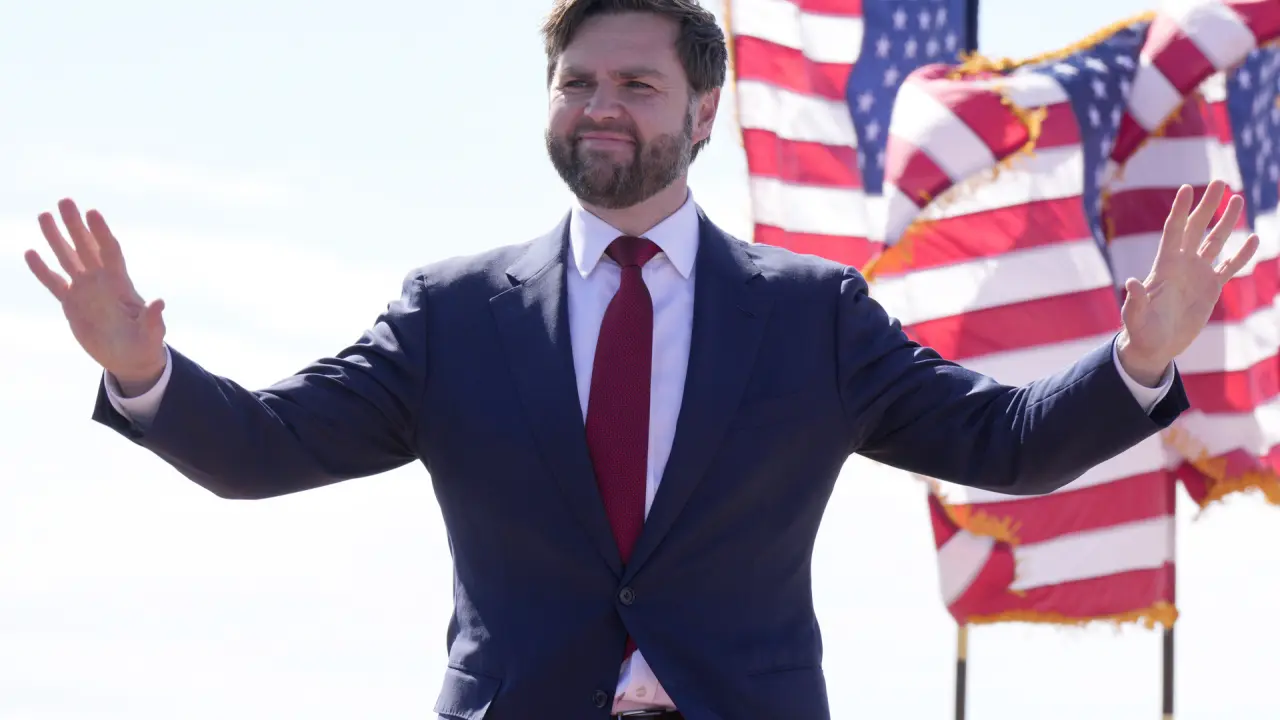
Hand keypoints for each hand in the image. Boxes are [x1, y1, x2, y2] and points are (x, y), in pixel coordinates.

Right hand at [24, 199, 167, 391]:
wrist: (130, 359)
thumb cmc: (146, 345)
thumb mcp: (152, 334)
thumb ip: (153, 319)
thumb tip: (159, 303)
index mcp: (121, 284)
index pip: (109, 252)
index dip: (101, 233)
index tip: (92, 212)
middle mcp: (101, 282)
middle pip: (86, 247)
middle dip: (75, 225)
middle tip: (64, 201)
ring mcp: (85, 291)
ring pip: (68, 258)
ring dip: (56, 238)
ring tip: (44, 215)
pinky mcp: (72, 305)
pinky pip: (54, 283)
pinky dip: (42, 269)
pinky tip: (30, 252)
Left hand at [1117, 180, 1258, 385]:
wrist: (1154, 346)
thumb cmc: (1140, 331)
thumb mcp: (1135, 317)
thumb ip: (1135, 300)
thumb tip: (1131, 282)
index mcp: (1164, 266)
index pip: (1173, 231)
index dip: (1180, 210)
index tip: (1187, 187)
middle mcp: (1182, 265)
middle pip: (1196, 228)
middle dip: (1207, 206)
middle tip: (1220, 182)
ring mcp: (1197, 275)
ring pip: (1215, 242)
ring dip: (1226, 221)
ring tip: (1237, 199)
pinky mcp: (1210, 288)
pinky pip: (1229, 267)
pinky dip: (1242, 254)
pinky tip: (1253, 239)